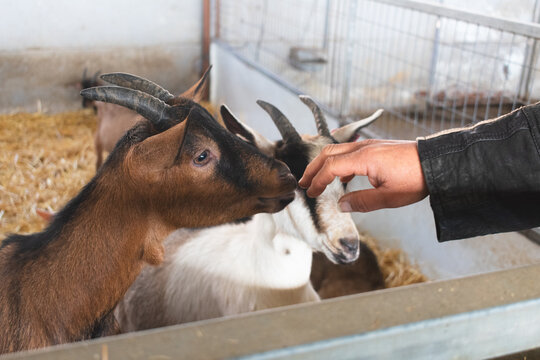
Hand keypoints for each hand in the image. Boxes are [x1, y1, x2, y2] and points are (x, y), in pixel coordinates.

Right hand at [298, 140, 428, 211]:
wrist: (437, 162)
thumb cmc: (416, 180)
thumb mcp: (389, 197)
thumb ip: (362, 202)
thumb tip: (341, 205)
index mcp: (364, 159)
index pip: (331, 167)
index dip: (318, 180)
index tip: (311, 193)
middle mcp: (363, 147)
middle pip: (328, 153)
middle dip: (313, 168)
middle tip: (303, 183)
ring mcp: (369, 145)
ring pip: (338, 150)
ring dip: (324, 164)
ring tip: (317, 179)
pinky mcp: (376, 147)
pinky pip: (349, 151)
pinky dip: (338, 162)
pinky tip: (341, 175)